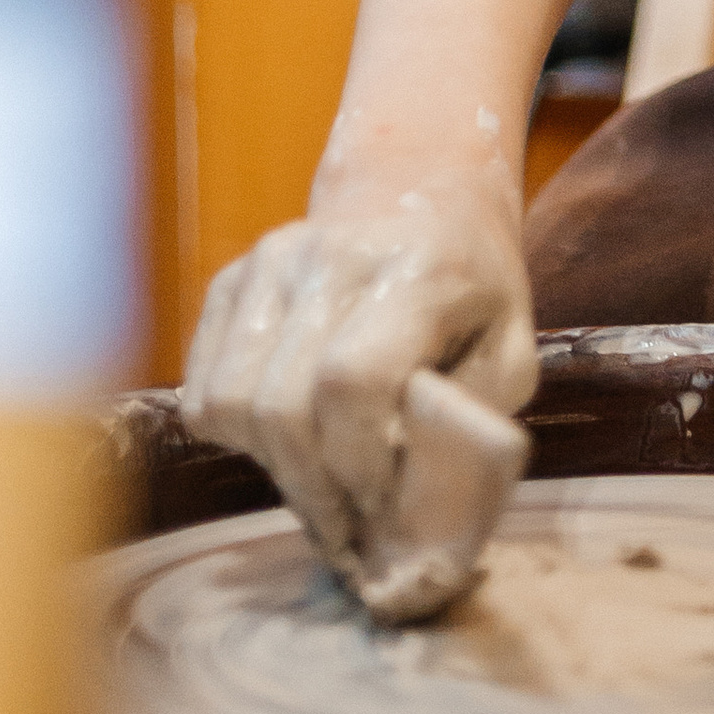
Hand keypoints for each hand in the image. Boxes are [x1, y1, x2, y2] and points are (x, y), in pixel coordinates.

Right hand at [180, 169, 536, 611]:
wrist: (421, 188)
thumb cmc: (474, 288)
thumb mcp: (510, 351)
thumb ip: (469, 425)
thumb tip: (416, 514)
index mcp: (417, 270)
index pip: (351, 382)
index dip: (357, 463)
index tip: (380, 505)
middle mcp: (332, 256)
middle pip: (281, 404)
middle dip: (313, 487)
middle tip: (346, 525)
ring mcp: (272, 261)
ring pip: (230, 401)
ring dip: (271, 465)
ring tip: (319, 481)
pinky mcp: (232, 278)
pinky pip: (203, 387)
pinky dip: (237, 433)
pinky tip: (291, 437)